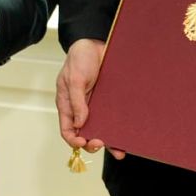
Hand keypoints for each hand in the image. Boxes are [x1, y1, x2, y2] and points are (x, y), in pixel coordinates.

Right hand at [55, 38, 121, 157]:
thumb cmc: (80, 59)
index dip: (73, 140)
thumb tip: (80, 123)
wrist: (96, 43)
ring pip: (101, 130)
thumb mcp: (75, 79)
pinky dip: (119, 130)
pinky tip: (127, 137)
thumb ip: (77, 101)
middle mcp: (81, 109)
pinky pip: (114, 119)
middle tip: (101, 143)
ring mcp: (96, 107)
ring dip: (109, 142)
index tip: (83, 142)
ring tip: (119, 151)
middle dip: (92, 143)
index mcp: (68, 105)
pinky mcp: (109, 103)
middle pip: (85, 134)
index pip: (67, 129)